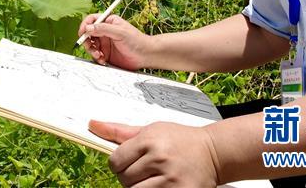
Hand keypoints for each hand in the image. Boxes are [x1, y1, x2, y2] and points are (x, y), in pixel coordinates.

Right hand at [78, 14, 150, 69]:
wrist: (146, 56)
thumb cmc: (136, 41)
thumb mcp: (120, 32)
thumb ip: (103, 29)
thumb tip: (88, 28)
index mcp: (109, 22)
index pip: (92, 20)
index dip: (85, 25)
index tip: (82, 32)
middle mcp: (105, 32)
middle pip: (88, 33)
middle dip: (86, 40)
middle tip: (89, 46)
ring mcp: (105, 43)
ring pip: (90, 45)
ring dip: (91, 50)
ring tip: (98, 55)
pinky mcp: (106, 54)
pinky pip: (95, 55)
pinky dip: (96, 58)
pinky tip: (103, 60)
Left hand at [88, 120, 219, 186]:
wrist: (213, 152)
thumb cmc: (179, 139)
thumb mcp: (150, 130)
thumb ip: (119, 132)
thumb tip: (92, 124)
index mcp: (149, 141)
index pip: (116, 161)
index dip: (118, 164)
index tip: (127, 163)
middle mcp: (160, 159)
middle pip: (125, 179)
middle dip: (129, 177)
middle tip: (143, 171)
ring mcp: (171, 180)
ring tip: (152, 180)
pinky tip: (162, 185)